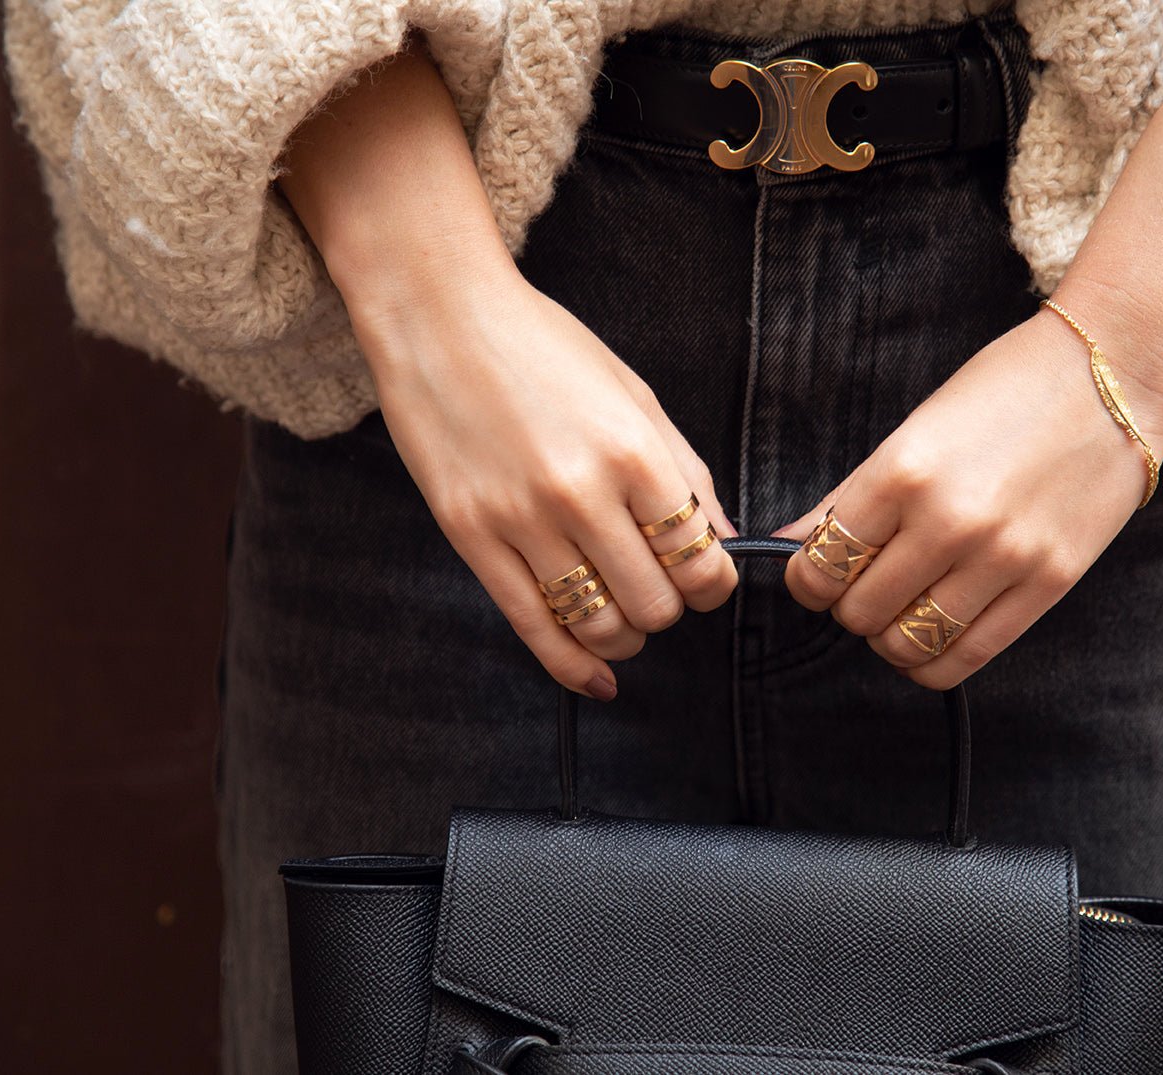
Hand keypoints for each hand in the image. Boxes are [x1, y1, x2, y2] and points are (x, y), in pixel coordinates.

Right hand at [350, 270, 739, 701]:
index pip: (699, 561)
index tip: (705, 578)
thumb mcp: (634, 396)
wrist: (440, 316)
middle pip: (655, 604)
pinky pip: (533, 626)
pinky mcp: (471, 538)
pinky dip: (573, 666)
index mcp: (633, 452)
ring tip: (626, 619)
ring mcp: (520, 520)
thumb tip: (723, 541)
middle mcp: (580, 493)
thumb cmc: (544, 347)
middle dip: (669, 608)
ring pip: (599, 625)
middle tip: (660, 589)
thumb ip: (684, 472)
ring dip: (625, 637)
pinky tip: (596, 678)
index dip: (713, 584)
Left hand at [771, 300, 1162, 688]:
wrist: (1113, 372)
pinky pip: (967, 656)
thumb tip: (784, 543)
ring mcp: (1002, 558)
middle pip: (859, 611)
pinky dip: (933, 660)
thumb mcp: (914, 430)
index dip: (807, 579)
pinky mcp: (1048, 584)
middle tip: (866, 583)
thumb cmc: (1005, 390)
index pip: (822, 564)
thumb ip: (847, 496)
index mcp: (903, 472)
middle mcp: (949, 521)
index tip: (817, 573)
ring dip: (889, 637)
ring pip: (908, 644)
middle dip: (849, 606)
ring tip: (900, 609)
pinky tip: (931, 634)